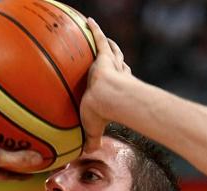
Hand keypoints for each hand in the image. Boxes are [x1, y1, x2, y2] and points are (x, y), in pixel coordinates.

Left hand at [80, 18, 131, 152]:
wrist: (108, 99)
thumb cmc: (103, 114)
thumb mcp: (94, 129)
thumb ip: (91, 140)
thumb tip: (84, 154)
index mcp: (118, 90)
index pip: (121, 82)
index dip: (121, 79)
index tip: (121, 78)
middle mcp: (118, 75)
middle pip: (119, 64)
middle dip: (118, 60)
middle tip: (116, 57)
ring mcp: (110, 64)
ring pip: (111, 51)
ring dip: (107, 44)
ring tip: (103, 38)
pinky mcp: (103, 56)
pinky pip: (98, 39)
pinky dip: (94, 30)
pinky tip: (88, 20)